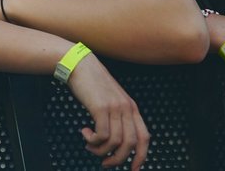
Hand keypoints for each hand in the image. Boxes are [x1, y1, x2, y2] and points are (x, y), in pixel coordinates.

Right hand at [66, 54, 149, 169]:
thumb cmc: (92, 83)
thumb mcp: (111, 99)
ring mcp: (115, 107)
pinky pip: (102, 135)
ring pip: (115, 142)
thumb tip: (114, 140)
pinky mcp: (100, 107)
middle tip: (104, 162)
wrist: (80, 65)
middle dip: (117, 159)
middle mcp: (126, 108)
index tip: (133, 168)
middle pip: (130, 144)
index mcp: (132, 107)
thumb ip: (117, 116)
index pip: (144, 137)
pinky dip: (93, 140)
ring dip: (100, 150)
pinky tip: (85, 133)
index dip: (141, 156)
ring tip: (90, 145)